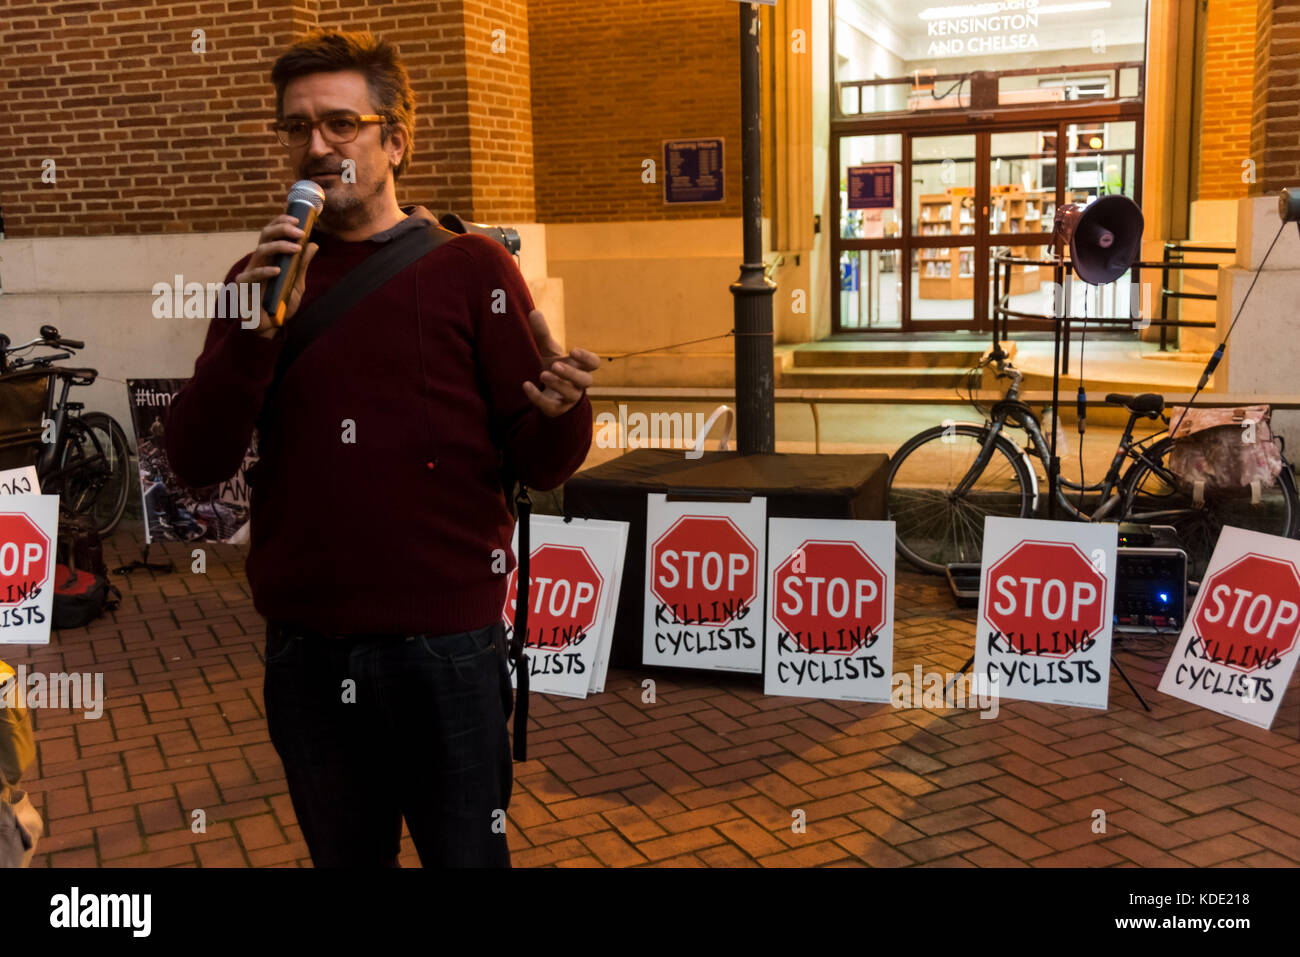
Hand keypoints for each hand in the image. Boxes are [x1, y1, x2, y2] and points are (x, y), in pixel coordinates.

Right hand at [233, 214, 319, 338]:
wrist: (270, 326)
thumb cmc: (281, 304)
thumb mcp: (296, 283)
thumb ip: (302, 265)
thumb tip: (313, 244)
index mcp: (269, 258)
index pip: (272, 233)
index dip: (281, 222)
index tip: (298, 219)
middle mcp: (258, 261)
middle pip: (265, 236)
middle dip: (282, 229)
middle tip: (299, 231)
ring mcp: (249, 273)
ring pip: (260, 251)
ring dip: (279, 246)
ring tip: (296, 248)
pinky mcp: (243, 287)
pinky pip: (252, 276)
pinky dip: (265, 271)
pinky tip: (278, 270)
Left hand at [523, 308, 598, 416]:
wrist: (548, 395)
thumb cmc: (553, 369)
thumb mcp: (548, 352)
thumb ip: (542, 334)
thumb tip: (533, 311)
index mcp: (580, 368)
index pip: (594, 364)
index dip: (587, 358)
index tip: (573, 351)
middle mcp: (578, 384)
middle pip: (586, 380)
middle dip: (571, 373)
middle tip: (555, 365)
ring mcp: (569, 398)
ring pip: (572, 394)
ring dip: (558, 384)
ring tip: (543, 374)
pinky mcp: (556, 409)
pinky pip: (552, 406)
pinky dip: (538, 397)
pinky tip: (526, 385)